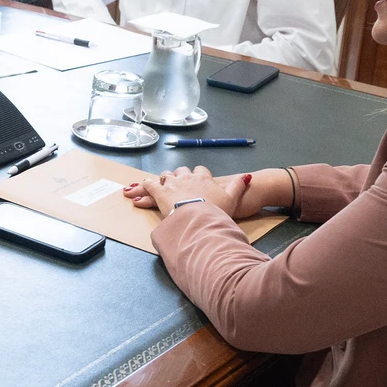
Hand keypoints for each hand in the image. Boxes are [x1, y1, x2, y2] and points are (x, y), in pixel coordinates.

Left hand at [123, 165, 249, 217]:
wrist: (207, 215)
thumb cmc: (220, 210)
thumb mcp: (234, 197)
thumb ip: (239, 185)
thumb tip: (248, 176)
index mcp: (204, 178)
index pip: (198, 171)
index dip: (194, 175)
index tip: (192, 178)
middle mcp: (188, 178)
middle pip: (180, 172)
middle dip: (176, 177)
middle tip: (170, 183)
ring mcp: (174, 184)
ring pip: (165, 177)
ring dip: (159, 181)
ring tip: (151, 186)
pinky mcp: (162, 193)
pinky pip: (151, 186)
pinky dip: (145, 188)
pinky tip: (138, 192)